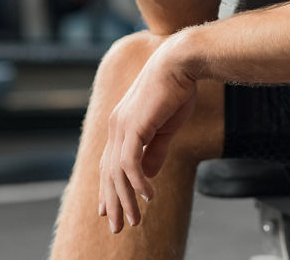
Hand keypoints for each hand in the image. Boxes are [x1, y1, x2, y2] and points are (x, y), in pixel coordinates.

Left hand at [97, 35, 199, 233]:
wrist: (181, 63)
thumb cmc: (177, 90)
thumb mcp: (166, 127)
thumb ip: (155, 151)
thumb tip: (148, 176)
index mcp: (122, 124)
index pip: (109, 163)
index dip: (108, 188)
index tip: (108, 210)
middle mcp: (116, 126)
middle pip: (108, 173)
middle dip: (113, 202)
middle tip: (118, 227)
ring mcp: (122, 126)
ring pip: (117, 173)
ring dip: (126, 199)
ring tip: (134, 220)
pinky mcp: (133, 126)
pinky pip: (130, 163)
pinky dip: (138, 183)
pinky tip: (148, 197)